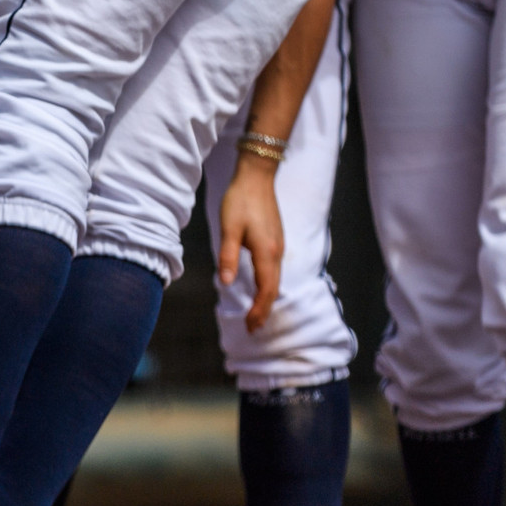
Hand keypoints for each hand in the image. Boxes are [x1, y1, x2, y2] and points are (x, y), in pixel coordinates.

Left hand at [216, 152, 286, 332]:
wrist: (256, 177)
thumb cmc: (240, 200)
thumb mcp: (229, 228)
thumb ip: (228, 256)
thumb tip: (226, 283)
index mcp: (266, 252)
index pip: (266, 290)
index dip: (259, 310)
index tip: (250, 326)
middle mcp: (276, 252)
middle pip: (273, 288)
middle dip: (264, 310)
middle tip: (252, 328)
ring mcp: (278, 245)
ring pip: (276, 280)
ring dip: (267, 299)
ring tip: (256, 314)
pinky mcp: (275, 240)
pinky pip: (275, 270)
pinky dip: (268, 285)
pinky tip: (261, 287)